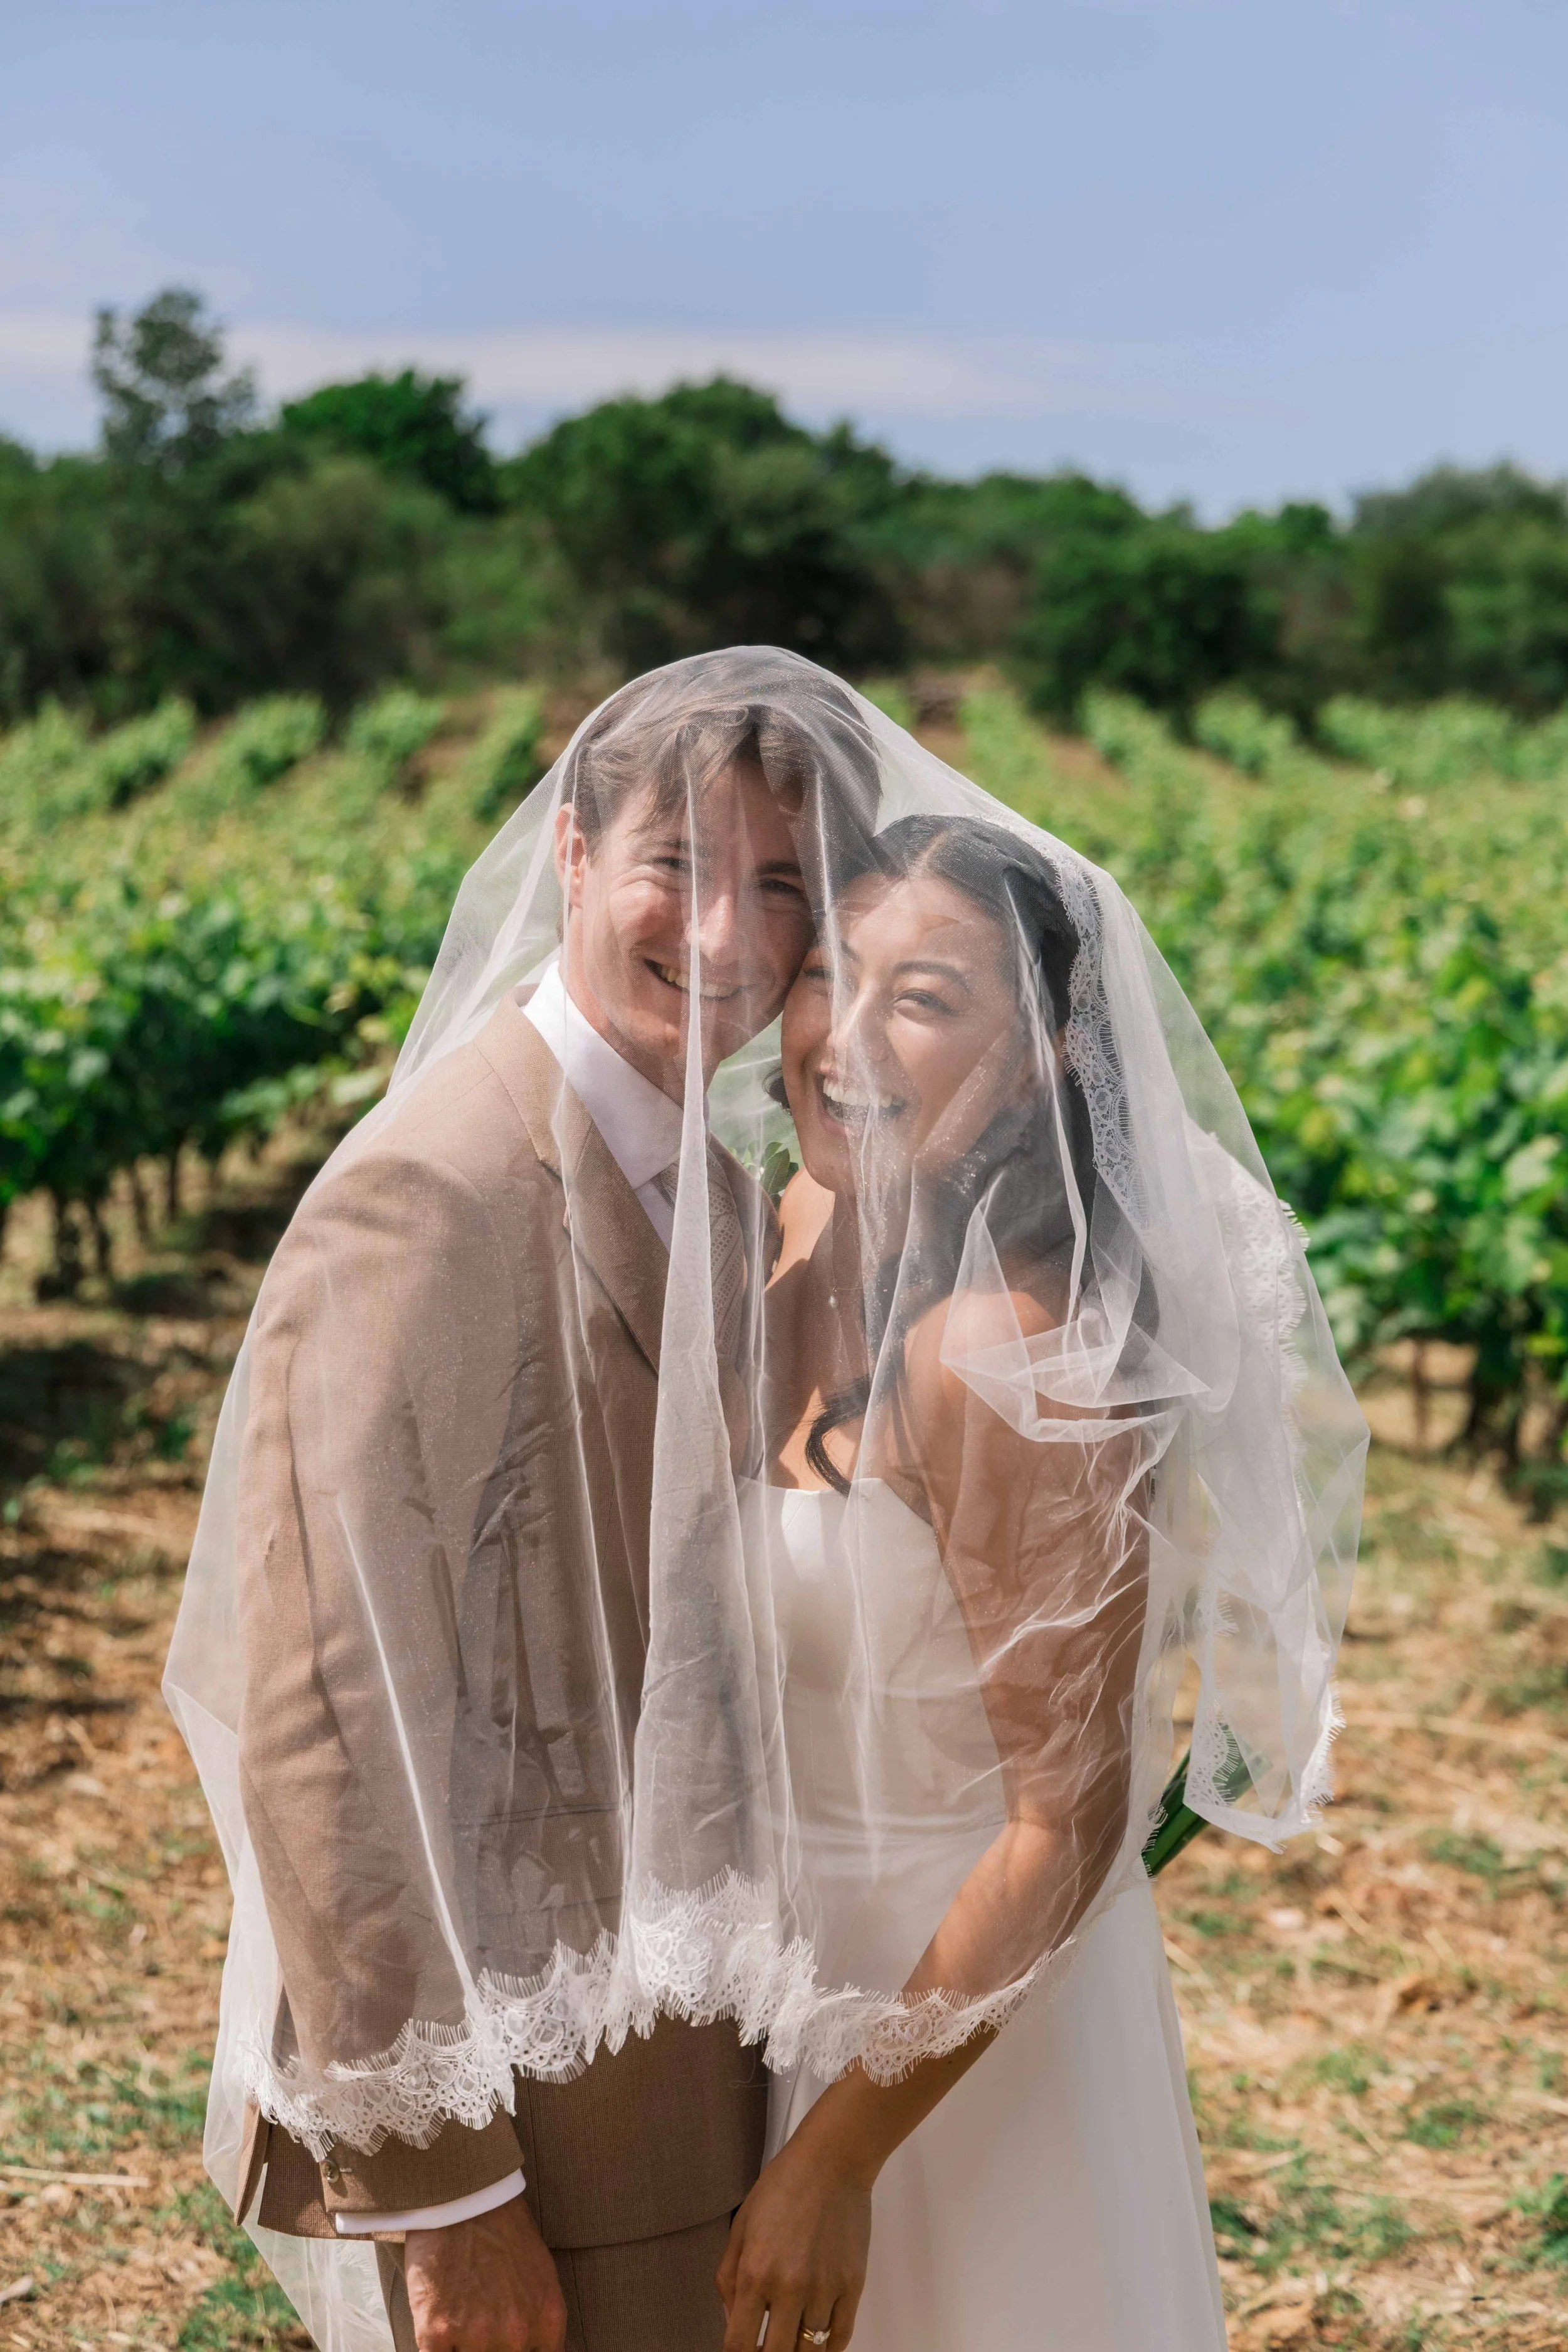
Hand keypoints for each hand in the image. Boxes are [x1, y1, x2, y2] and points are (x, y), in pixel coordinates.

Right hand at [404, 2195, 567, 2351]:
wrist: (463, 2196)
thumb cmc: (503, 2230)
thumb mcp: (541, 2274)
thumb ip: (541, 2319)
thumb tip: (536, 2347)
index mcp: (547, 2319)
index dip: (523, 2351)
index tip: (507, 2343)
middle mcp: (516, 2333)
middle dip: (491, 2346)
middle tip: (481, 2319)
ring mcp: (476, 2335)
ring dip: (463, 2347)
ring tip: (460, 2316)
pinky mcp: (436, 2332)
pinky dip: (438, 2350)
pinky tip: (439, 2329)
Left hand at [717, 2128, 871, 2351]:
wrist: (832, 2161)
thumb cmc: (782, 2187)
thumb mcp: (740, 2226)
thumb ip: (728, 2279)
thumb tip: (732, 2321)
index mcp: (754, 2273)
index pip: (739, 2345)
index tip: (741, 2350)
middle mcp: (788, 2288)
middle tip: (765, 2345)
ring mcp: (824, 2290)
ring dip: (796, 2351)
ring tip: (789, 2340)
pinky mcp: (853, 2286)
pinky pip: (839, 2338)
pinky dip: (826, 2348)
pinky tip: (815, 2340)